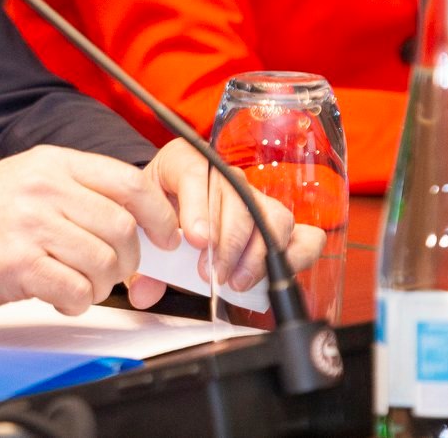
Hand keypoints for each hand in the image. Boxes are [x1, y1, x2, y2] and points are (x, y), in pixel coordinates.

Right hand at [0, 145, 176, 315]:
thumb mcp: (26, 180)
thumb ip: (75, 191)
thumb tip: (131, 217)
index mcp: (52, 164)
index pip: (128, 181)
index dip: (159, 214)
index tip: (166, 237)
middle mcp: (45, 189)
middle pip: (123, 227)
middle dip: (128, 259)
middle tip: (112, 271)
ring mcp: (33, 226)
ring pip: (104, 262)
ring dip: (101, 284)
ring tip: (78, 284)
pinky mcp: (20, 265)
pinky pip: (76, 291)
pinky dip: (77, 301)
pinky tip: (58, 296)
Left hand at [123, 139, 326, 310]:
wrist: (165, 209)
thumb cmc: (157, 212)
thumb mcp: (143, 225)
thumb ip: (145, 257)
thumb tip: (145, 287)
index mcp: (183, 161)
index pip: (195, 173)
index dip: (198, 207)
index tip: (195, 239)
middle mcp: (223, 175)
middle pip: (239, 198)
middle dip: (228, 242)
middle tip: (212, 272)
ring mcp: (253, 197)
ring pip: (273, 216)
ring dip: (257, 254)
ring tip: (236, 280)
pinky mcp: (275, 222)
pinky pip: (304, 234)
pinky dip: (296, 256)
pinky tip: (272, 276)